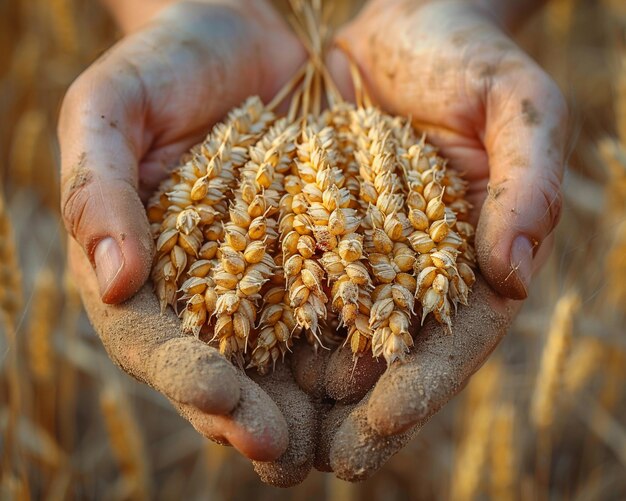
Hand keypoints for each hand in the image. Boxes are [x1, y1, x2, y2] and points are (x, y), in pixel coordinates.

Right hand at [60, 1, 313, 485]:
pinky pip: (323, 314)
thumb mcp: (110, 107)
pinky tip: (376, 375)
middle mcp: (192, 289)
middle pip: (213, 371)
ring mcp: (250, 281)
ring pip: (272, 361)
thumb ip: (97, 186)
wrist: (237, 37)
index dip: (184, 378)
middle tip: (285, 456)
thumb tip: (109, 279)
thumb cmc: (163, 66)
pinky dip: (345, 348)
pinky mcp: (304, 260)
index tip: (229, 404)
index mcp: (134, 267)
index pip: (149, 341)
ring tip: (337, 446)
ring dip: (301, 408)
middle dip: (246, 417)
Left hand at [315, 0, 566, 479]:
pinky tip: (240, 363)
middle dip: (355, 412)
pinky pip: (289, 288)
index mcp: (472, 259)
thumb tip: (517, 269)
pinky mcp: (310, 233)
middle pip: (388, 359)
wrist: (393, 29)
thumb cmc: (464, 60)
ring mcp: (360, 257)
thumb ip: (529, 180)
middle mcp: (413, 273)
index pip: (453, 342)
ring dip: (303, 389)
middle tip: (315, 457)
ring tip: (270, 433)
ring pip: (334, 337)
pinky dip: (267, 329)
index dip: (422, 388)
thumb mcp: (517, 105)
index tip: (381, 427)